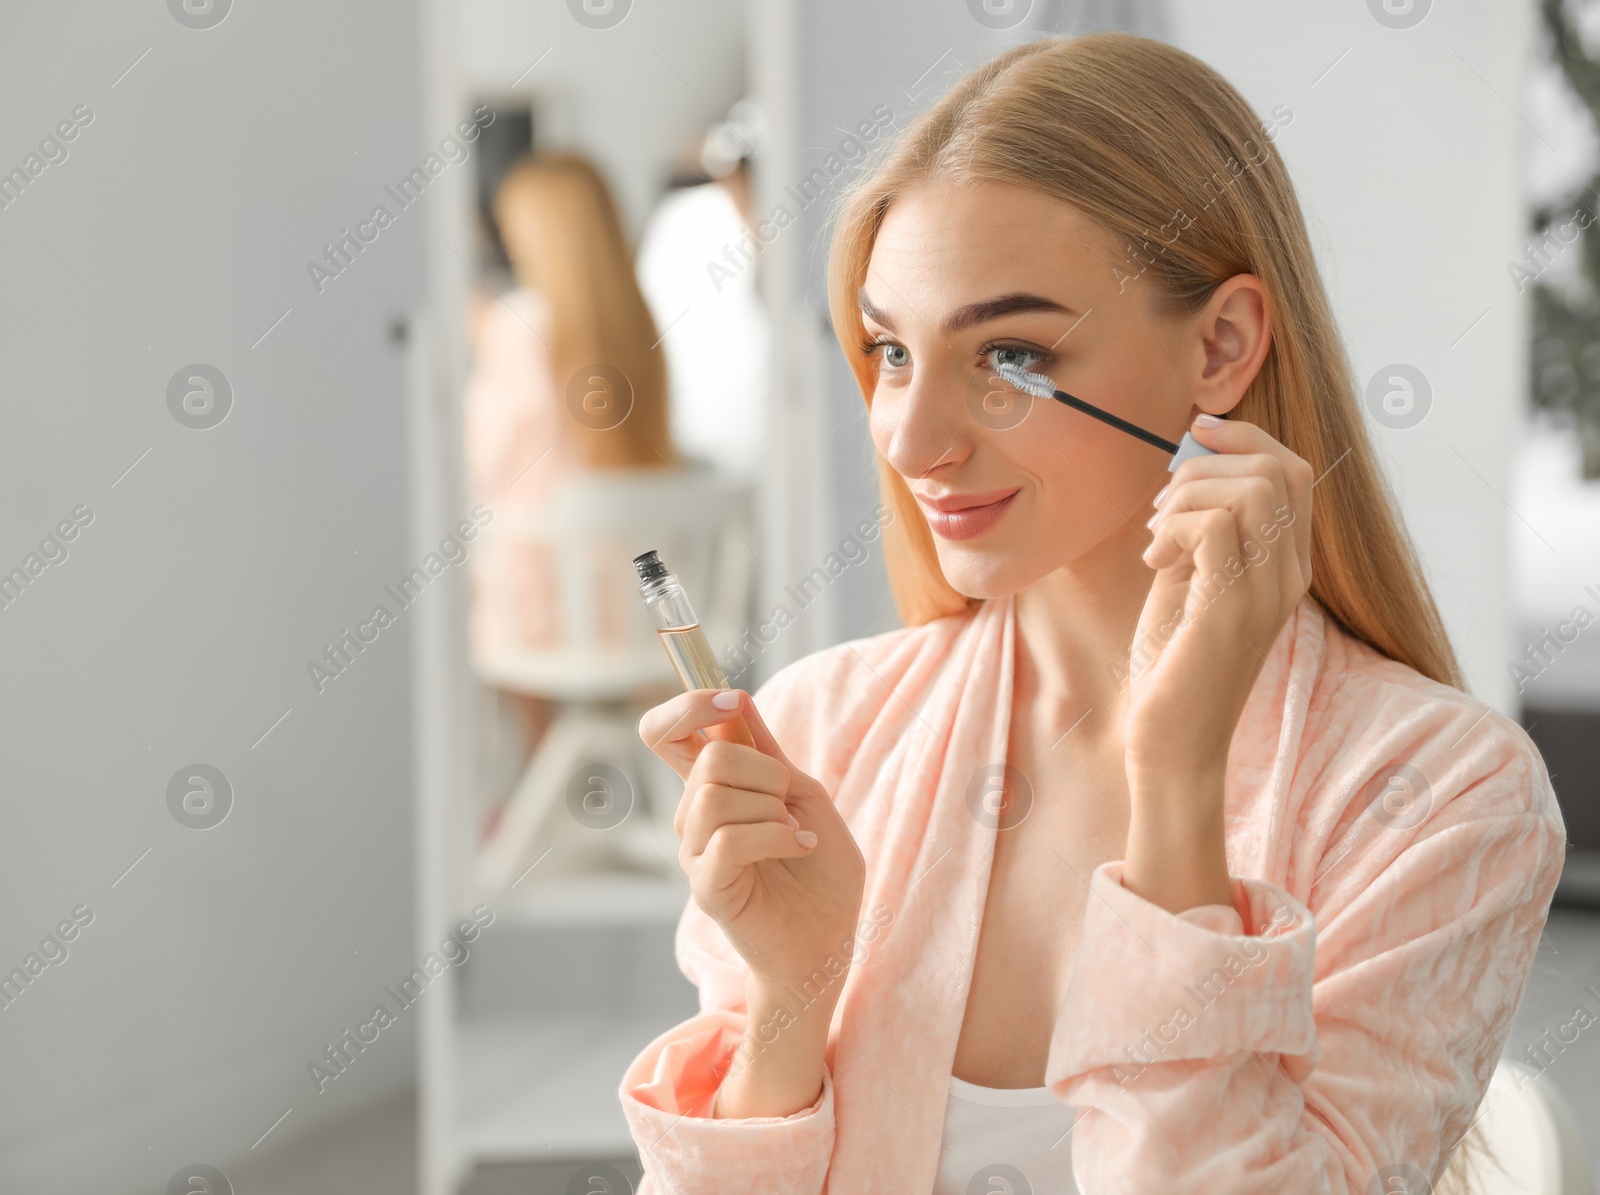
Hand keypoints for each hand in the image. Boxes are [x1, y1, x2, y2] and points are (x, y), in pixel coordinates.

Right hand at [638, 688, 866, 991]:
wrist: (829, 938)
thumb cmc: (819, 869)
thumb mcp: (804, 795)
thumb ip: (767, 753)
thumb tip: (735, 700)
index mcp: (713, 787)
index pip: (665, 733)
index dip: (688, 705)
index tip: (730, 701)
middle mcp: (694, 816)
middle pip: (706, 758)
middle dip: (765, 769)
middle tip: (790, 801)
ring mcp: (695, 852)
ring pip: (714, 797)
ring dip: (771, 807)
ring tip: (794, 831)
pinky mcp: (707, 887)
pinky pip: (728, 840)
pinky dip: (774, 835)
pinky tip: (798, 846)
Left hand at [1126, 414, 1313, 778]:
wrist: (1171, 744)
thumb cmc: (1173, 668)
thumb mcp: (1188, 583)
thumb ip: (1197, 532)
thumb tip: (1185, 473)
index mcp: (1285, 566)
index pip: (1292, 470)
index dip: (1245, 436)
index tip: (1195, 433)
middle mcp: (1289, 575)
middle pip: (1279, 468)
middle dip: (1208, 464)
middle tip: (1161, 508)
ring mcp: (1267, 592)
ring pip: (1251, 489)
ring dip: (1188, 495)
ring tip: (1155, 536)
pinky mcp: (1232, 609)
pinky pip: (1215, 525)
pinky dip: (1174, 527)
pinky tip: (1153, 559)